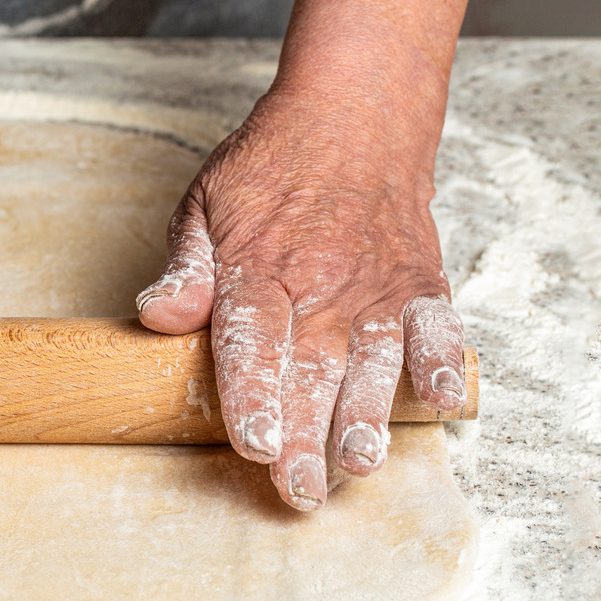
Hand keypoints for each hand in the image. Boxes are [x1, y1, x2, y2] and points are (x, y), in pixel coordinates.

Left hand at [136, 88, 465, 510]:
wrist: (354, 110)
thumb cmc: (269, 164)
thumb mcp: (204, 203)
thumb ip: (185, 268)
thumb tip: (157, 316)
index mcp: (260, 266)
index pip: (254, 343)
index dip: (254, 397)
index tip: (255, 445)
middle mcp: (321, 281)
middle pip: (310, 370)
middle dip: (304, 436)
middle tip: (298, 491)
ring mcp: (375, 283)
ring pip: (372, 360)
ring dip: (368, 415)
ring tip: (359, 464)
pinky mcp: (418, 280)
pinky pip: (436, 326)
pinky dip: (441, 362)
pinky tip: (443, 403)